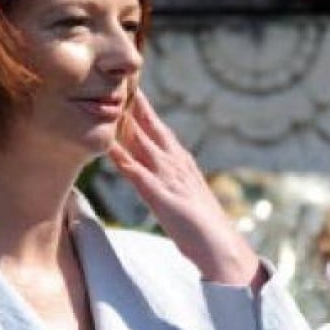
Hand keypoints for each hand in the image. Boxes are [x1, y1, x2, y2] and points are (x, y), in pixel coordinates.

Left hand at [108, 92, 264, 288]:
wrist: (221, 247)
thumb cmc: (204, 228)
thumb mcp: (186, 197)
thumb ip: (171, 182)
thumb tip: (157, 175)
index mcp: (182, 164)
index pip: (161, 130)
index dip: (145, 111)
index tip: (132, 91)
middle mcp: (177, 164)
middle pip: (153, 128)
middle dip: (137, 105)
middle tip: (121, 82)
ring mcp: (170, 178)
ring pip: (144, 143)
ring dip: (127, 123)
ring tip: (110, 102)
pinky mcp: (162, 196)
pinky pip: (137, 173)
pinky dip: (123, 158)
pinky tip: (109, 147)